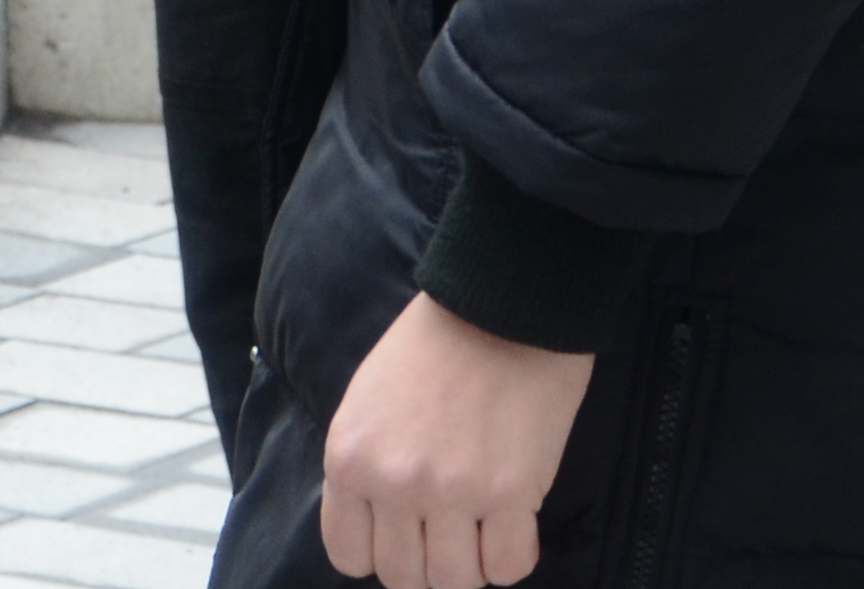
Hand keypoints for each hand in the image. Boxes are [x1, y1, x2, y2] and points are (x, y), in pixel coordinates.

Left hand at [318, 294, 595, 588]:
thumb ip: (365, 466)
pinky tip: (514, 523)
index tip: (405, 532)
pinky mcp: (510, 494)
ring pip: (456, 581)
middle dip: (428, 563)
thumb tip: (379, 526)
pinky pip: (508, 567)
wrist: (502, 304)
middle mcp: (393, 484)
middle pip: (404, 577)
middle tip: (450, 531)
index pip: (349, 556)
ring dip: (472, 565)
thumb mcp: (367, 402)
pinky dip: (512, 556)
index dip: (380, 550)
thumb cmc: (434, 346)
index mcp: (349, 459)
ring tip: (484, 530)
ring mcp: (451, 492)